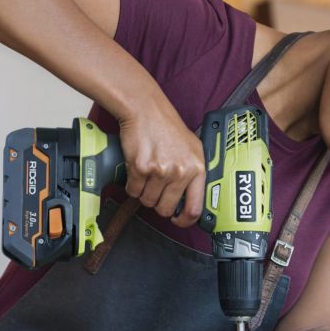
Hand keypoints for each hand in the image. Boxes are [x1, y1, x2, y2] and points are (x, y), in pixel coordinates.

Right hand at [117, 101, 204, 227]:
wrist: (146, 110)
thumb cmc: (167, 128)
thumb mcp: (192, 149)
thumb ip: (194, 173)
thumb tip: (191, 201)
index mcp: (197, 168)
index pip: (195, 208)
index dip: (185, 220)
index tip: (178, 220)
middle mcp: (181, 171)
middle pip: (166, 209)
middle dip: (158, 204)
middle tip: (156, 191)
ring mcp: (161, 171)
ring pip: (147, 201)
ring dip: (144, 193)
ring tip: (147, 175)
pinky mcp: (141, 168)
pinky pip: (133, 191)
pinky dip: (132, 185)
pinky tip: (137, 171)